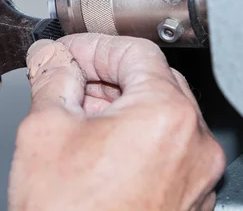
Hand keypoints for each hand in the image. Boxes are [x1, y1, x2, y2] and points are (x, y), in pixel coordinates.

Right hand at [10, 33, 224, 210]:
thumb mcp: (45, 132)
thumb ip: (52, 80)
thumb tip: (51, 59)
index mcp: (166, 116)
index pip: (135, 51)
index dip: (94, 46)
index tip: (69, 52)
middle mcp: (194, 144)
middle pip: (152, 80)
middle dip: (106, 74)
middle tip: (69, 78)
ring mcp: (197, 175)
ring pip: (160, 114)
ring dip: (121, 104)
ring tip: (79, 114)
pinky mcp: (190, 198)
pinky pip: (167, 147)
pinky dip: (136, 135)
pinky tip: (100, 145)